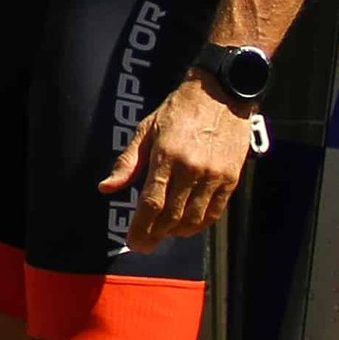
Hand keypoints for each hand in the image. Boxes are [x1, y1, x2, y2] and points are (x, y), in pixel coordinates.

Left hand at [98, 73, 253, 251]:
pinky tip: (186, 227)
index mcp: (167, 157)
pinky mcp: (231, 178)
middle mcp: (192, 170)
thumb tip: (106, 188)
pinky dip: (199, 225)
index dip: (141, 227)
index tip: (133, 242)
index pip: (151, 203)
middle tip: (143, 245)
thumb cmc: (178, 110)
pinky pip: (215, 212)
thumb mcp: (145, 130)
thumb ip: (127, 162)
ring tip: (162, 234)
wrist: (221, 94)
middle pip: (172, 216)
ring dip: (176, 232)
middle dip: (155, 235)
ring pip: (194, 218)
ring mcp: (215, 176)